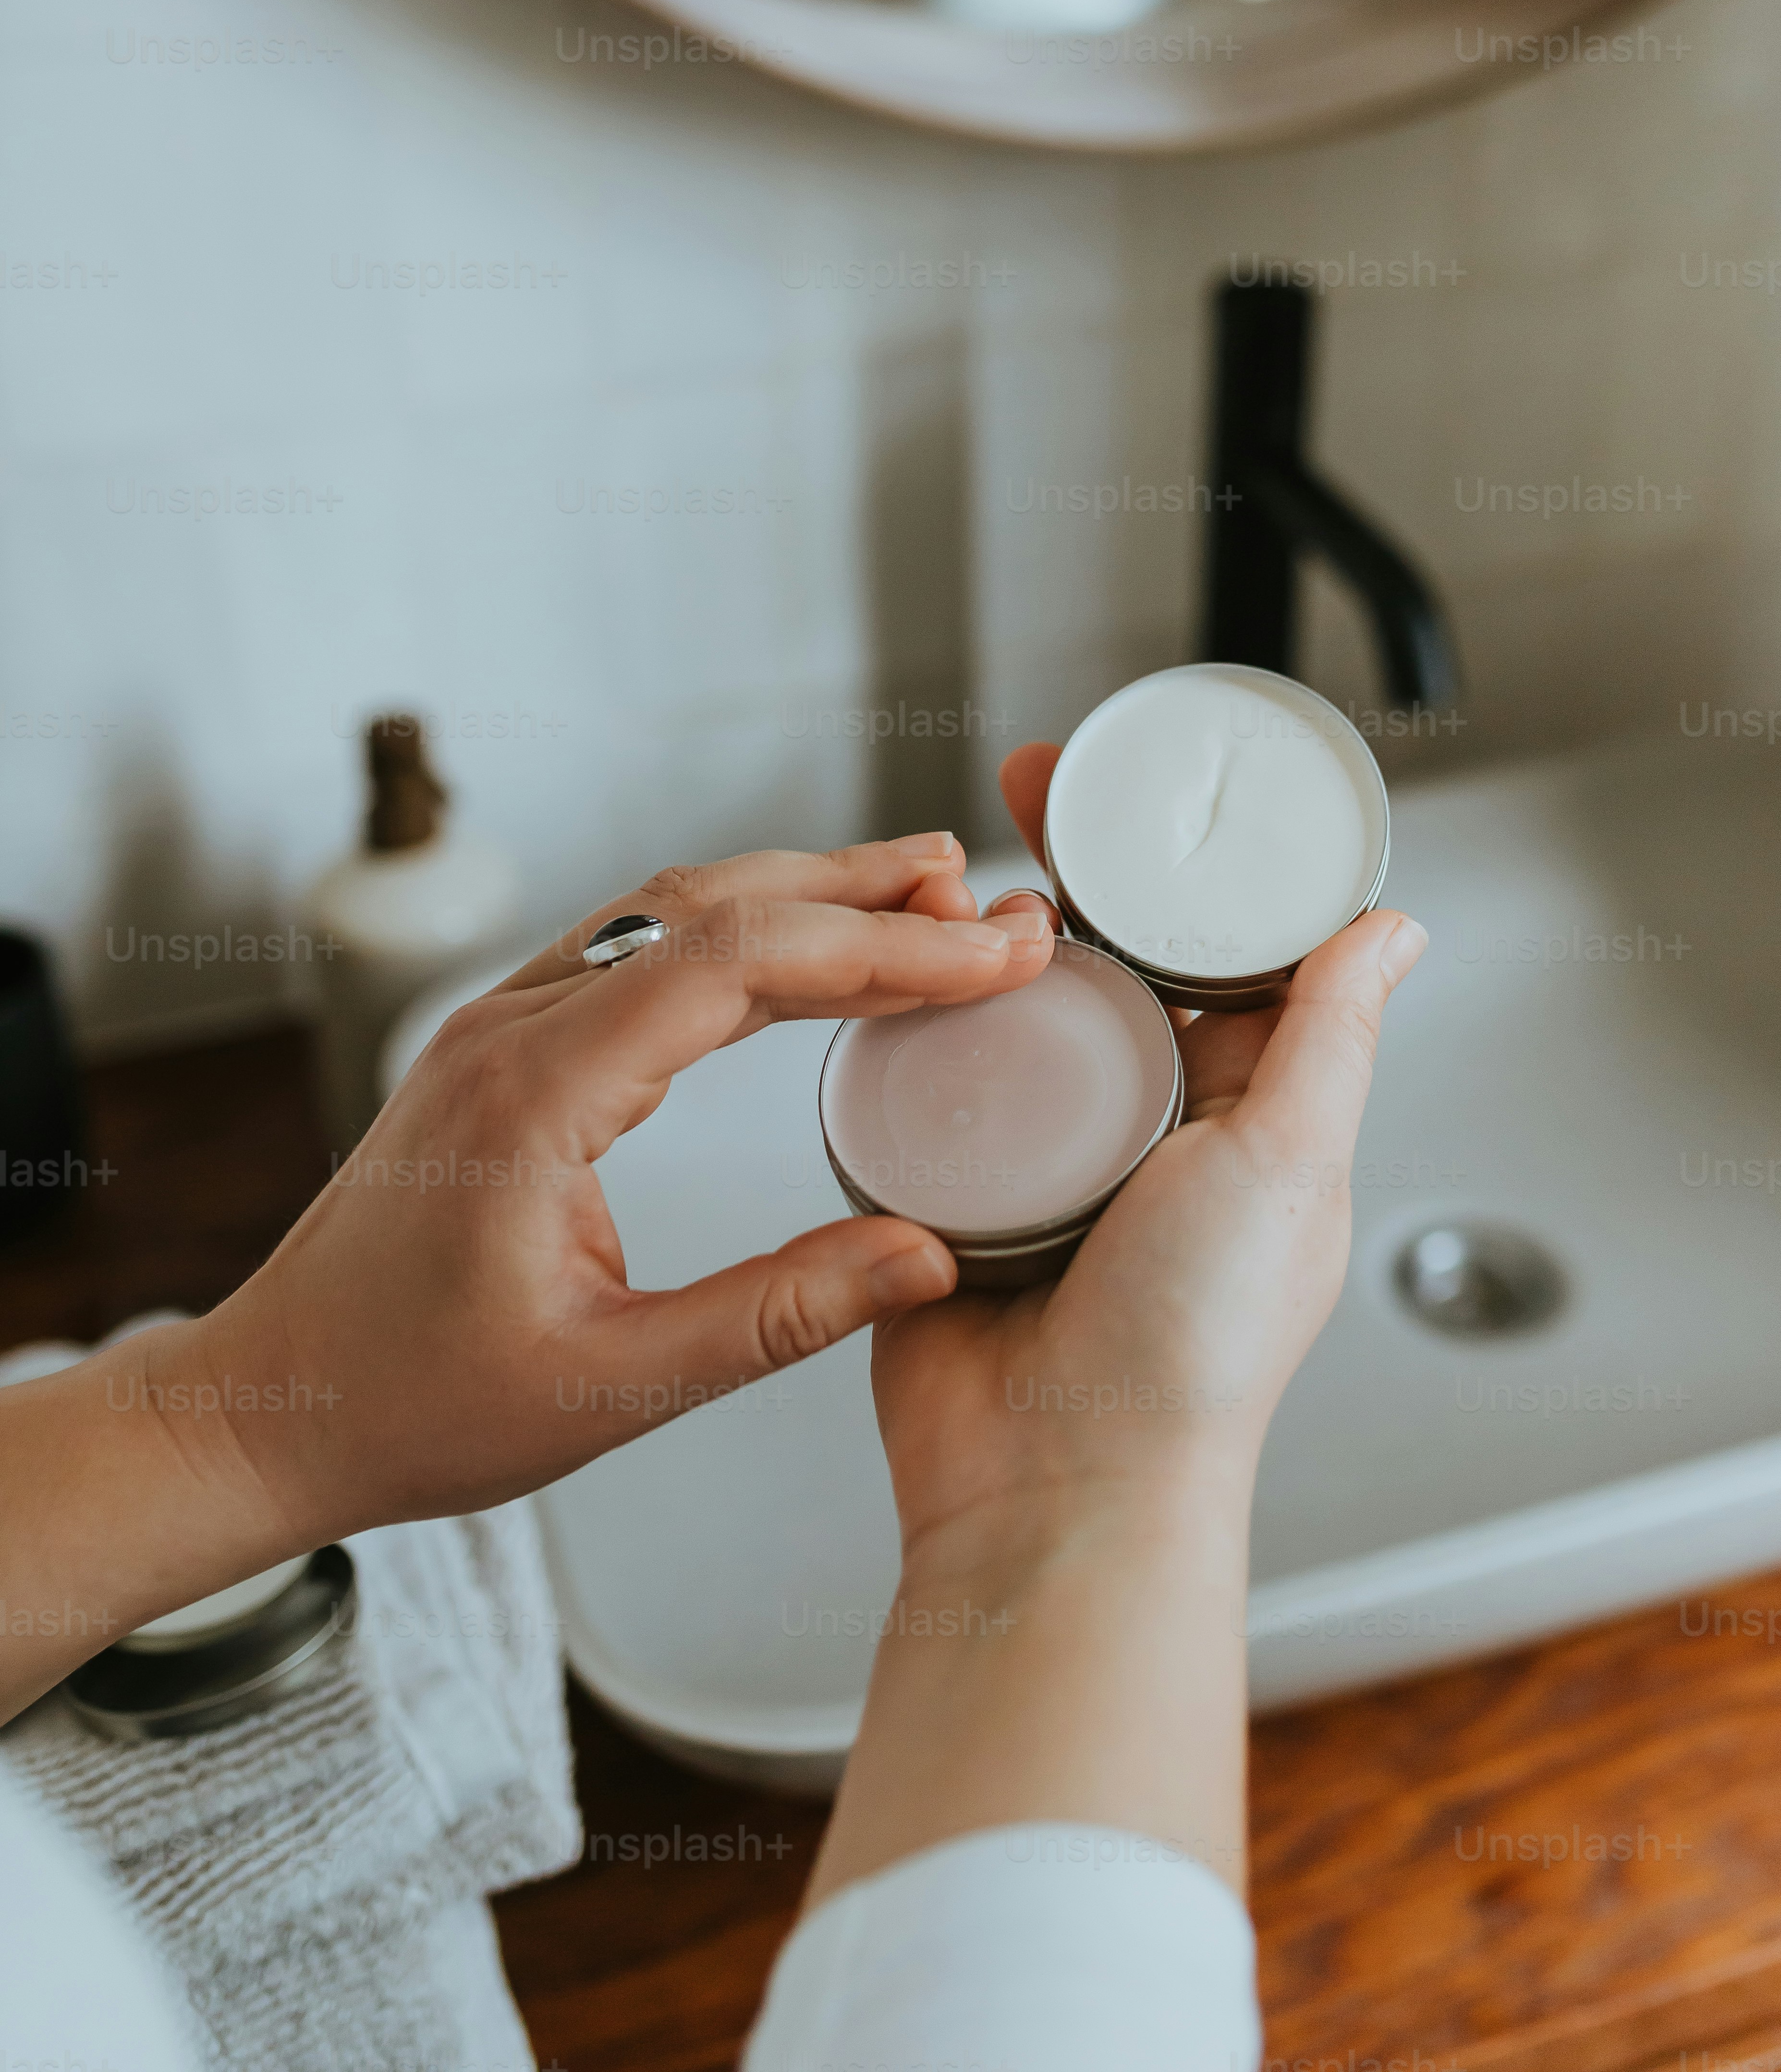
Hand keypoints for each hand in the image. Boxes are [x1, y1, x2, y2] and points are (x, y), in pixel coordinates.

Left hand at [0, 833, 1052, 1717]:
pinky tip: (806, 943)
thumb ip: (774, 1317)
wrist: (271, 1405)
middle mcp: (515, 1029)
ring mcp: (503, 1024)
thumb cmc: (413, 1407)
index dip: (882, 946)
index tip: (990, 951)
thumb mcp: (611, 1389)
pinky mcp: (507, 1045)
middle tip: (987, 898)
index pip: (741, 965)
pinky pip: (637, 947)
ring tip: (926, 895)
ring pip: (675, 910)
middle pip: (714, 905)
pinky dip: (743, 928)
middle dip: (864, 892)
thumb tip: (925, 1259)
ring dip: (805, 893)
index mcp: (538, 1093)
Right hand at [869, 746, 1427, 1554]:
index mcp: (1244, 1122)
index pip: (1225, 959)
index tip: (1152, 800)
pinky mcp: (954, 1194)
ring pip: (1014, 1017)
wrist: (1051, 1488)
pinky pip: (931, 1091)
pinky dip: (918, 1039)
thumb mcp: (1290, 1162)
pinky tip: (899, 976)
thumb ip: (1330, 1035)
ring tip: (955, 886)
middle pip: (1110, 967)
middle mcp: (1148, 1134)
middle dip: (1071, 874)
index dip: (1189, 873)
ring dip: (985, 949)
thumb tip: (1395, 931)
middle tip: (1028, 790)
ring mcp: (1047, 1162)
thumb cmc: (1188, 1358)